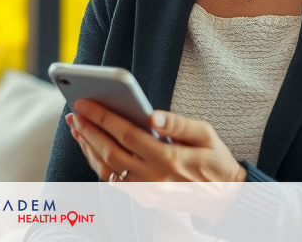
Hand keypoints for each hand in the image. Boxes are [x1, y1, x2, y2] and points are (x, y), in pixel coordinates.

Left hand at [66, 100, 245, 218]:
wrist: (227, 197)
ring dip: (88, 148)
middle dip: (88, 131)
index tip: (85, 102)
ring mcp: (147, 192)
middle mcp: (154, 178)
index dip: (102, 118)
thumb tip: (153, 115)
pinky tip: (92, 148)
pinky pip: (114, 182)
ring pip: (107, 170)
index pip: (126, 134)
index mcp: (168, 158)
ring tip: (78, 128)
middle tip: (74, 113)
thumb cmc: (216, 161)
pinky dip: (98, 164)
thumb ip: (178, 124)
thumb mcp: (206, 135)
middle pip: (110, 153)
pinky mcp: (145, 199)